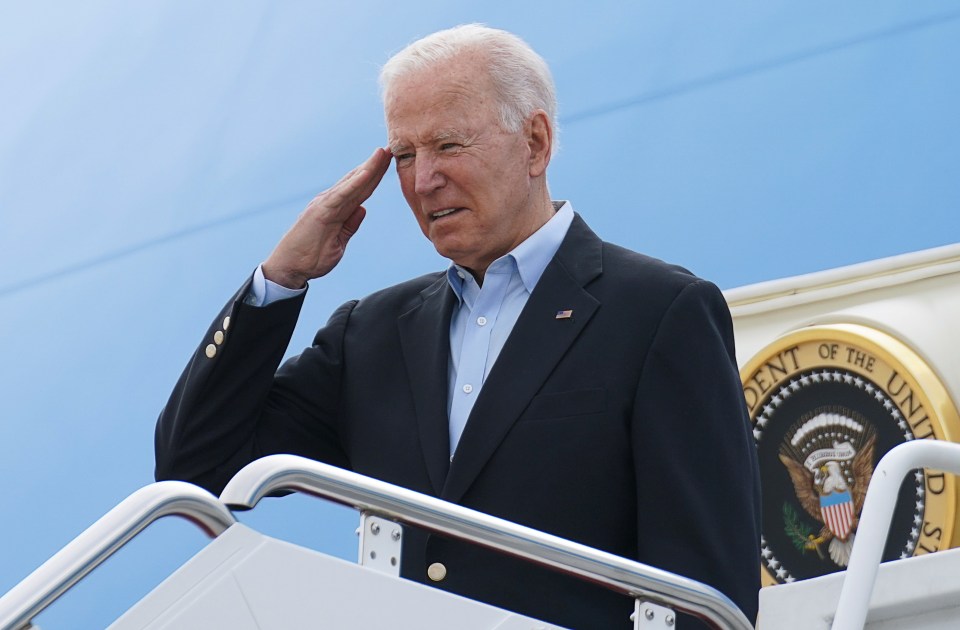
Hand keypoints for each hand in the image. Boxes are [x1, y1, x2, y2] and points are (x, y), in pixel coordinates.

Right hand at [262, 148, 391, 287]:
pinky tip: (367, 173)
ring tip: (383, 153)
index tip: (389, 163)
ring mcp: (325, 205)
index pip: (360, 190)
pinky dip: (355, 183)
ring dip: (368, 168)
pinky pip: (342, 195)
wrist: (288, 268)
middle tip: (391, 149)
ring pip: (351, 183)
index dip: (375, 176)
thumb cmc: (311, 256)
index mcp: (337, 209)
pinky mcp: (321, 211)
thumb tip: (362, 209)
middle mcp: (330, 202)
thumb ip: (350, 225)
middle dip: (376, 166)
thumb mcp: (338, 241)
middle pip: (358, 181)